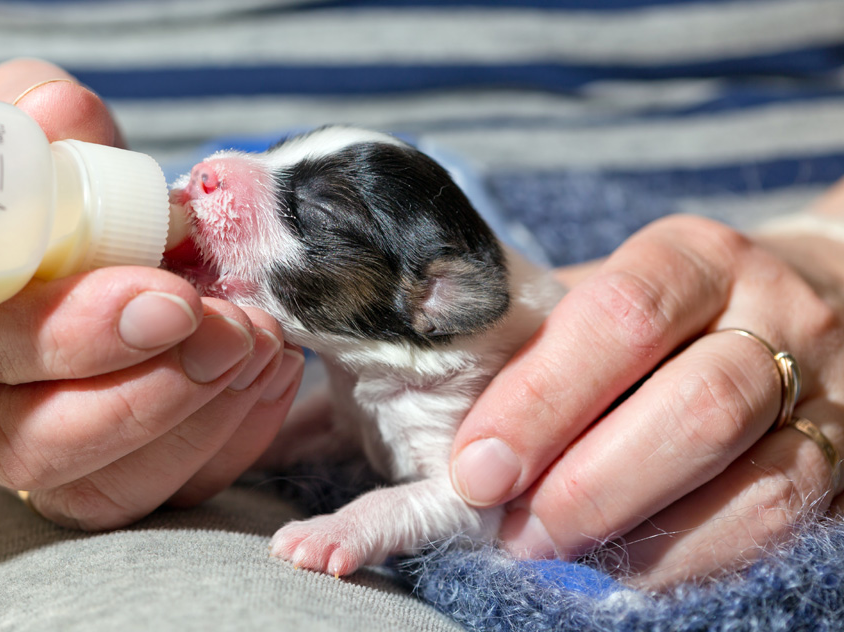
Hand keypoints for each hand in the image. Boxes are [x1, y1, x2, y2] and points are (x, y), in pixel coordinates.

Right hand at [0, 59, 304, 529]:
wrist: (24, 232)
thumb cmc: (19, 176)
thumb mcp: (18, 123)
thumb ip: (36, 116)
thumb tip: (62, 116)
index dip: (70, 334)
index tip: (171, 298)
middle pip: (28, 441)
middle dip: (149, 396)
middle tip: (233, 334)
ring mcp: (7, 452)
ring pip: (95, 490)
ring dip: (195, 425)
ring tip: (259, 348)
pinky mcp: (82, 478)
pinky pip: (155, 495)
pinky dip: (224, 443)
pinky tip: (263, 378)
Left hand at [450, 210, 843, 588]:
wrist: (827, 301)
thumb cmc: (672, 310)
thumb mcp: (604, 289)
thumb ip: (528, 333)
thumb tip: (415, 376)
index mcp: (696, 258)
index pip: (622, 316)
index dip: (542, 399)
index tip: (476, 467)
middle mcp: (776, 317)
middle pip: (697, 408)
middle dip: (588, 485)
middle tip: (513, 530)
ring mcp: (829, 396)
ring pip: (757, 484)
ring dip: (642, 536)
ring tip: (558, 554)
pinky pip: (782, 529)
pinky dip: (694, 562)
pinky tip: (627, 566)